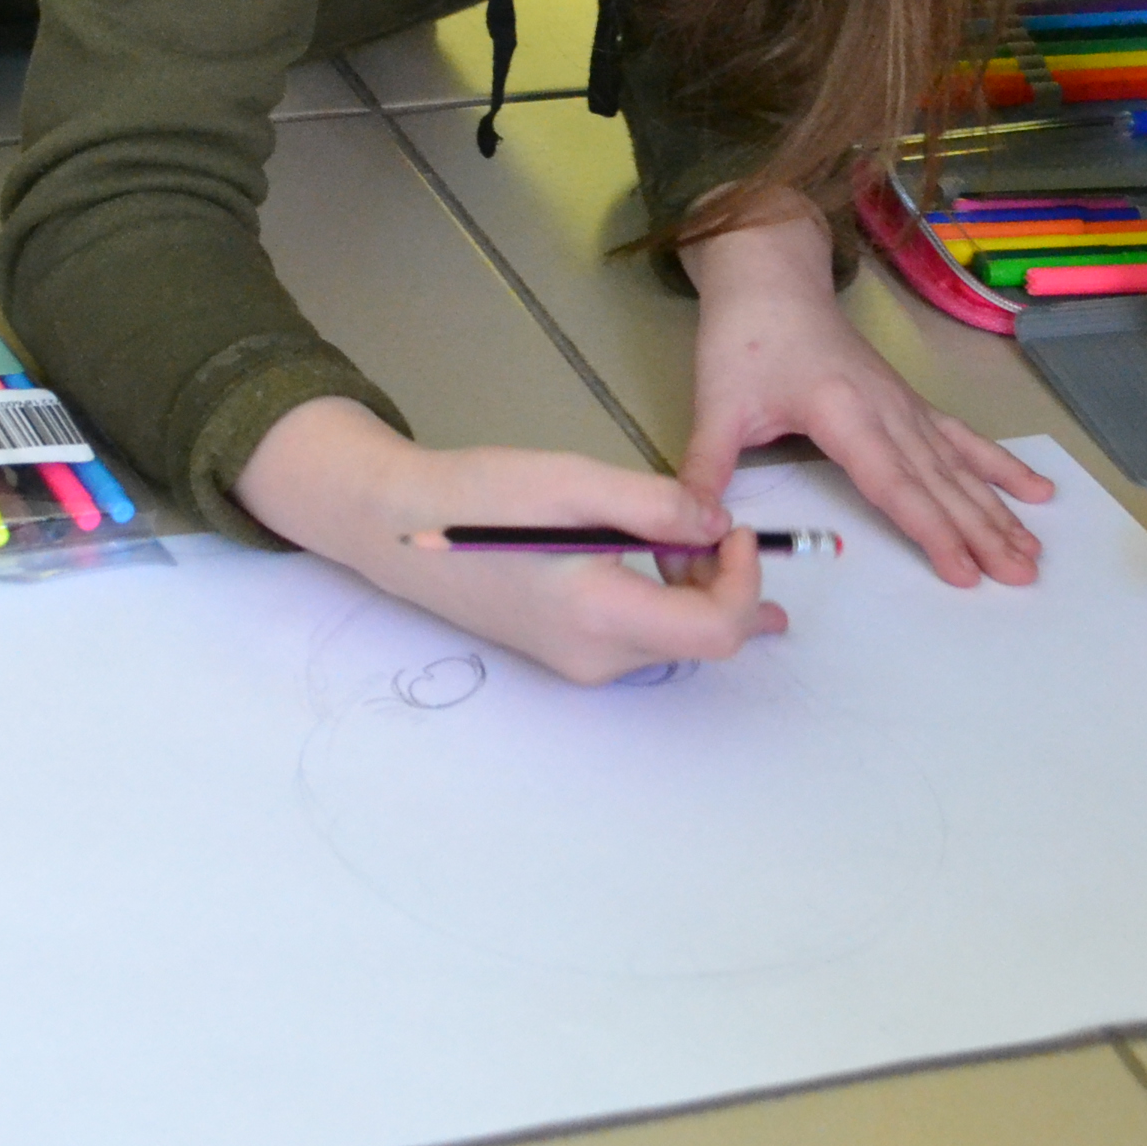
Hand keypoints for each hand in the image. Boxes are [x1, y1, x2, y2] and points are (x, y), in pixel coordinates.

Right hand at [242, 398, 788, 684]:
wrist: (401, 528)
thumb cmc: (481, 497)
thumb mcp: (573, 481)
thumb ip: (654, 504)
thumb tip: (717, 526)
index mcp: (600, 616)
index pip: (717, 631)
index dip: (745, 581)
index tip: (733, 526)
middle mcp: (596, 657)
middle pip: (703, 639)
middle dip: (723, 580)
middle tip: (702, 519)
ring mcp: (580, 663)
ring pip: (675, 638)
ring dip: (694, 587)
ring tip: (668, 530)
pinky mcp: (567, 652)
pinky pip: (643, 636)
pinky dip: (665, 597)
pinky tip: (654, 556)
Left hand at [682, 203, 1050, 587]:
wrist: (770, 280)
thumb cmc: (744, 339)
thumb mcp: (715, 404)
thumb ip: (704, 469)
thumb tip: (695, 529)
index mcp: (842, 411)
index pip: (894, 483)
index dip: (931, 529)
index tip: (963, 570)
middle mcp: (887, 409)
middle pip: (940, 481)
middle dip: (982, 531)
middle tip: (1020, 577)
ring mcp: (904, 404)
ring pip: (959, 464)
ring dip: (998, 509)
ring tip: (1034, 551)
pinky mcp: (908, 402)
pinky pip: (962, 439)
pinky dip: (999, 466)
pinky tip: (1036, 489)